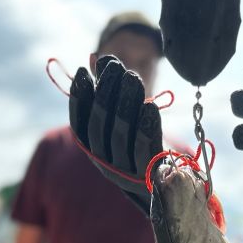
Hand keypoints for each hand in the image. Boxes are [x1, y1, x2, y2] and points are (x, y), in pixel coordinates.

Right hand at [69, 55, 162, 212]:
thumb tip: (99, 58)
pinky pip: (143, 151)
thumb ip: (111, 90)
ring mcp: (124, 172)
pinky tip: (150, 105)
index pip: (79, 122)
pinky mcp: (147, 176)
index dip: (79, 97)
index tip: (82, 71)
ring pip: (120, 135)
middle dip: (105, 94)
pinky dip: (145, 127)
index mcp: (93, 148)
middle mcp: (104, 161)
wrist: (164, 185)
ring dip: (125, 104)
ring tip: (132, 77)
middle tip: (116, 67)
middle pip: (99, 126)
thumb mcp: (124, 117)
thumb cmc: (141, 143)